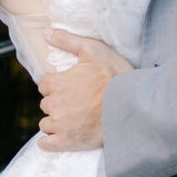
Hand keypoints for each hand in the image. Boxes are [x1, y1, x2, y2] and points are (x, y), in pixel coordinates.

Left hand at [38, 30, 124, 150]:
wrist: (132, 107)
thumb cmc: (115, 78)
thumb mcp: (93, 51)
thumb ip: (67, 41)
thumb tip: (45, 32)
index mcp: (57, 83)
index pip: (45, 85)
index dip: (57, 86)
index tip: (70, 88)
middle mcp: (55, 105)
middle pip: (46, 104)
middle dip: (58, 103)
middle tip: (77, 103)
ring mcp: (61, 125)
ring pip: (46, 123)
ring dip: (55, 121)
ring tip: (74, 119)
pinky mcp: (68, 142)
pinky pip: (47, 144)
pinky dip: (50, 142)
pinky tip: (59, 137)